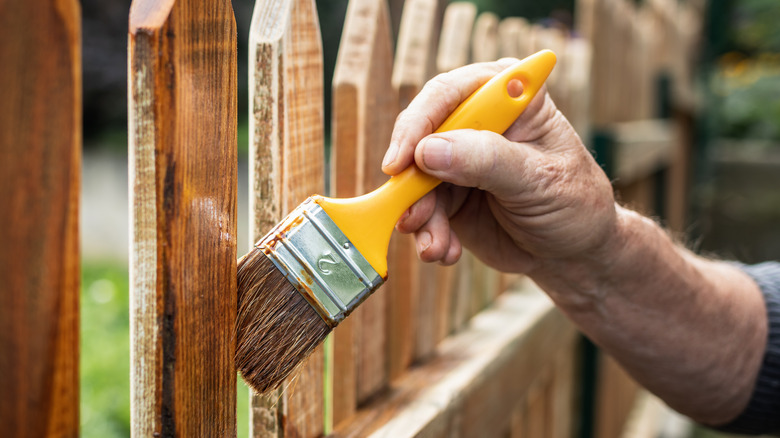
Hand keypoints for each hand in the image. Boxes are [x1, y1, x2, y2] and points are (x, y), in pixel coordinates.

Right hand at [382, 59, 617, 273]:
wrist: (573, 251)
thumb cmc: (573, 202)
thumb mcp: (539, 179)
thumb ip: (487, 160)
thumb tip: (429, 151)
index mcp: (506, 98)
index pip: (450, 93)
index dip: (420, 121)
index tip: (402, 159)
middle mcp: (476, 121)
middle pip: (419, 135)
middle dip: (410, 180)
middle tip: (411, 215)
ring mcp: (457, 158)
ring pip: (413, 179)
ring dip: (419, 216)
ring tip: (437, 247)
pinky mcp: (446, 194)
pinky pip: (419, 209)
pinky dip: (427, 233)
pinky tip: (446, 251)